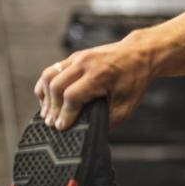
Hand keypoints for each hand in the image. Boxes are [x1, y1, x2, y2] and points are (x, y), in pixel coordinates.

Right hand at [34, 35, 153, 130]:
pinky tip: (48, 98)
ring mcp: (77, 57)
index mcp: (99, 75)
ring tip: (47, 113)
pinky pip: (53, 69)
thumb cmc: (135, 80)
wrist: (139, 54)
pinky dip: (47, 85)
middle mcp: (85, 63)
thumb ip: (109, 120)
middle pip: (56, 86)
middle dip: (52, 108)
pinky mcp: (74, 56)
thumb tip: (90, 132)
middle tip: (51, 123)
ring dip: (45, 96)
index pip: (72, 96)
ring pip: (49, 75)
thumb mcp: (127, 105)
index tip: (61, 127)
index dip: (65, 114)